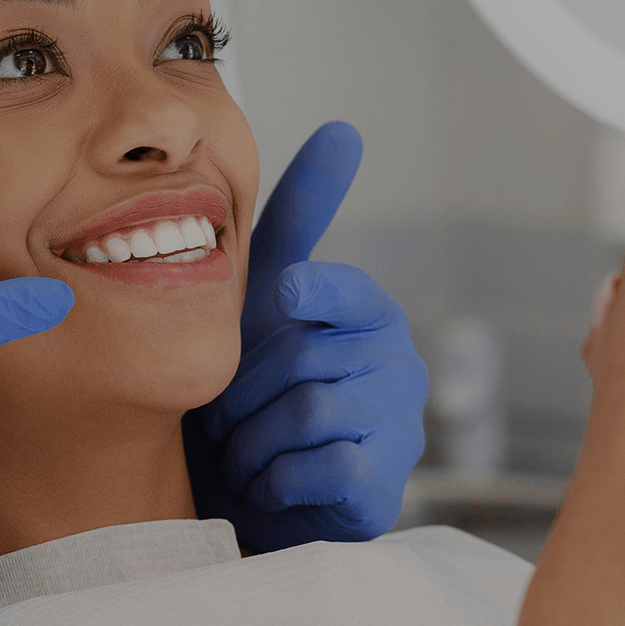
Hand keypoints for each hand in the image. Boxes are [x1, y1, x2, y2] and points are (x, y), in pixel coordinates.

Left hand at [186, 121, 428, 551]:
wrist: (250, 495)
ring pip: (308, 411)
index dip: (310, 291)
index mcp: (366, 313)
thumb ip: (300, 218)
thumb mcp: (265, 298)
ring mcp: (398, 425)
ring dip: (251, 439)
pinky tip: (272, 482)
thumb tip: (345, 130)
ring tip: (245, 451)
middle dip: (242, 393)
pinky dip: (276, 478)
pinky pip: (321, 466)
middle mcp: (396, 362)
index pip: (346, 287)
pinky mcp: (384, 485)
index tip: (287, 295)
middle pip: (301, 356)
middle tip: (227, 417)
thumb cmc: (254, 388)